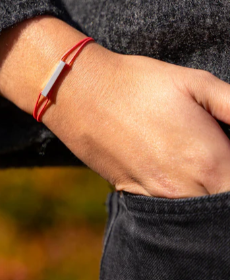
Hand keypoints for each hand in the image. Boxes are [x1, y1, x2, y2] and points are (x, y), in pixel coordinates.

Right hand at [0, 15, 229, 197]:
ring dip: (205, 195)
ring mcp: (155, 196)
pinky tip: (171, 171)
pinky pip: (167, 210)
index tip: (225, 149)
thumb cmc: (137, 82)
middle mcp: (186, 189)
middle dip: (223, 183)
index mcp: (211, 161)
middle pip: (222, 206)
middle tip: (212, 156)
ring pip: (197, 214)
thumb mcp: (196, 83)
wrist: (80, 92)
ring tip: (191, 161)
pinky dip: (178, 197)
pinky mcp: (132, 194)